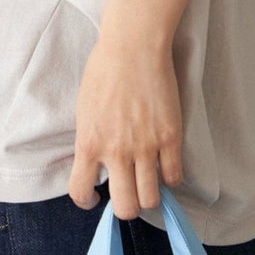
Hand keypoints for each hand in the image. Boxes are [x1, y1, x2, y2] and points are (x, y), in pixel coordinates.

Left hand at [68, 31, 184, 218]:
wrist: (133, 46)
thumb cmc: (104, 70)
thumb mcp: (84, 110)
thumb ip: (90, 140)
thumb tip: (96, 164)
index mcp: (89, 143)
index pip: (80, 192)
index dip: (86, 201)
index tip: (93, 197)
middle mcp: (117, 152)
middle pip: (125, 208)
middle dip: (126, 207)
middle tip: (127, 191)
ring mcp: (146, 147)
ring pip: (151, 198)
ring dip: (149, 195)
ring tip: (147, 180)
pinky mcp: (170, 137)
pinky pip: (174, 176)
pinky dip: (169, 177)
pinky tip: (164, 165)